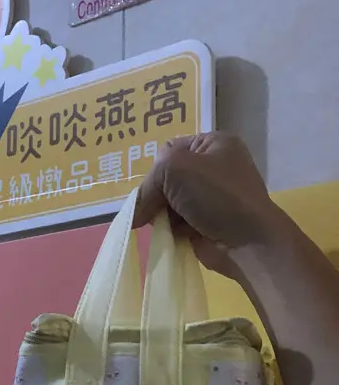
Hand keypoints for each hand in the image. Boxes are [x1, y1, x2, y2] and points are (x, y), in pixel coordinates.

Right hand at [134, 133, 279, 273]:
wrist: (247, 240)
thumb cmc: (215, 195)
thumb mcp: (175, 167)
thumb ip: (148, 181)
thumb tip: (137, 212)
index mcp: (214, 144)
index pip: (170, 150)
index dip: (157, 169)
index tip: (154, 188)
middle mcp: (215, 167)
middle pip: (167, 178)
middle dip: (158, 196)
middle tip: (153, 211)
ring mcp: (212, 197)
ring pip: (169, 203)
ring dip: (163, 215)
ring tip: (168, 225)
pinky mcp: (208, 222)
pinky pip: (177, 222)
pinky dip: (171, 229)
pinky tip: (175, 235)